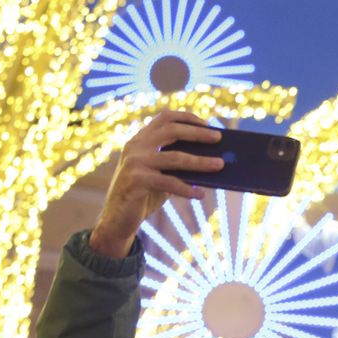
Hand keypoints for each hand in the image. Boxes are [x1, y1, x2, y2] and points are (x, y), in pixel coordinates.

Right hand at [89, 110, 220, 257]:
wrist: (116, 219)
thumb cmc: (143, 195)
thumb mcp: (160, 175)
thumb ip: (176, 165)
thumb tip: (212, 161)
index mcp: (140, 139)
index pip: (164, 118)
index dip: (186, 118)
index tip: (207, 123)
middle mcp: (135, 146)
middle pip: (172, 131)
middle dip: (198, 133)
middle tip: (219, 137)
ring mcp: (135, 162)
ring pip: (175, 158)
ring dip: (201, 161)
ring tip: (220, 165)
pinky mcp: (136, 181)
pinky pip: (169, 183)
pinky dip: (187, 189)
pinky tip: (200, 194)